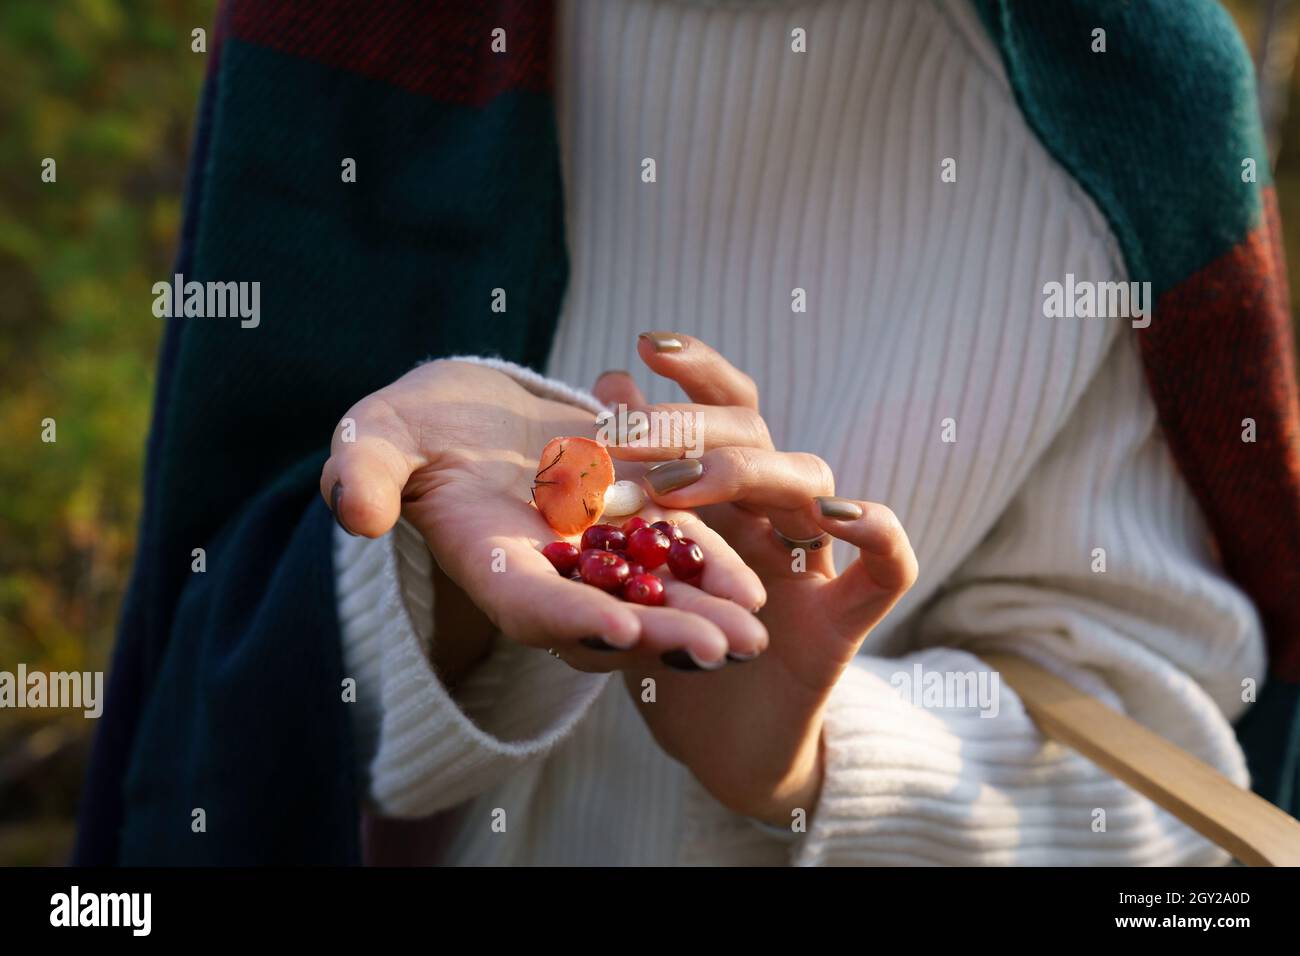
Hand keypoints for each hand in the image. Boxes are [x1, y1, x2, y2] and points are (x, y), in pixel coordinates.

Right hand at [320, 359, 766, 680]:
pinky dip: (711, 557)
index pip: (528, 604)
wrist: (460, 408)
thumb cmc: (408, 424)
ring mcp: (593, 548)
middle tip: (722, 651)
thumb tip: (355, 512)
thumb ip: (364, 472)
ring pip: (655, 587)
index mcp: (488, 563)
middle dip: (663, 633)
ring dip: (704, 608)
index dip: (571, 620)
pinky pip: (675, 541)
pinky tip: (759, 572)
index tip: (617, 631)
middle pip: (608, 614)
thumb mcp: (376, 437)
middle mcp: (548, 570)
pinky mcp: (628, 515)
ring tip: (754, 630)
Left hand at [594, 334, 917, 824]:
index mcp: (727, 499)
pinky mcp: (843, 626)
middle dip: (686, 430)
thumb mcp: (635, 569)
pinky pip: (888, 567)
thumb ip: (626, 486)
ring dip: (748, 477)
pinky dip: (878, 533)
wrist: (720, 749)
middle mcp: (773, 518)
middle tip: (620, 435)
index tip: (644, 346)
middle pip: (754, 441)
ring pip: (811, 486)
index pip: (724, 413)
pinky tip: (843, 518)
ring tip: (682, 488)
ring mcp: (814, 567)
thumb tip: (606, 388)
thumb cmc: (677, 650)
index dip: (696, 373)